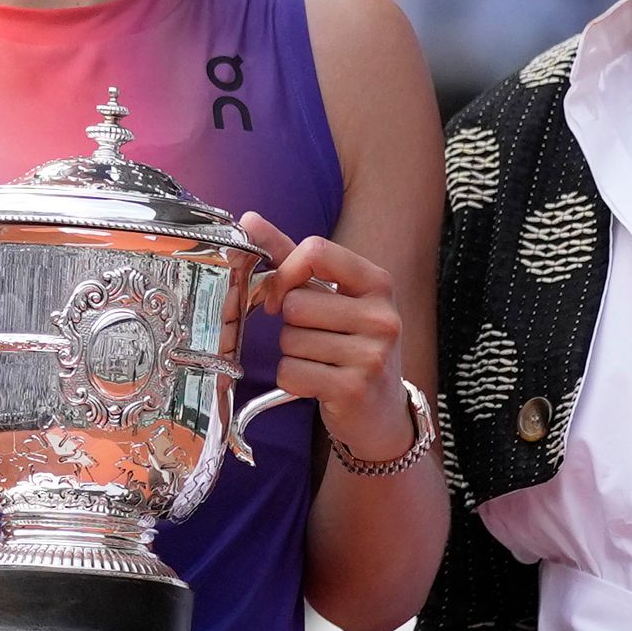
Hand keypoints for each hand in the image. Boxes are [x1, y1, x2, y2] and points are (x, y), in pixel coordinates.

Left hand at [235, 215, 414, 461]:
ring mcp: (372, 354)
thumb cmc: (350, 345)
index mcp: (378, 282)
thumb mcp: (333, 297)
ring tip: (322, 361)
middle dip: (291, 325)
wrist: (381, 410)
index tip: (281, 296)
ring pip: (290, 340)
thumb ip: (290, 258)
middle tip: (315, 339)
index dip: (285, 273)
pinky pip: (292, 372)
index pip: (315, 251)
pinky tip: (319, 383)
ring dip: (293, 354)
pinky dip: (294, 380)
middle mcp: (382, 315)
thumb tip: (249, 220)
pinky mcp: (354, 388)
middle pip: (295, 303)